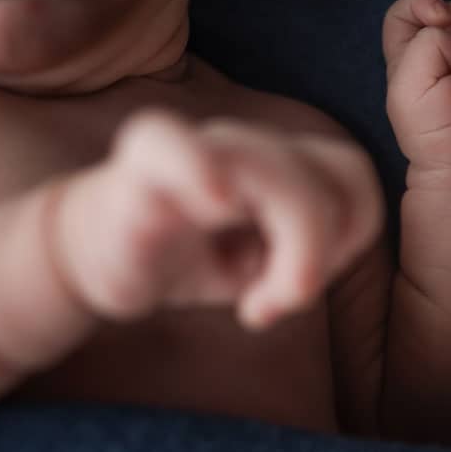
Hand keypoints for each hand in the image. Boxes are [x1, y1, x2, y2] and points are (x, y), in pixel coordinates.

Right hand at [51, 110, 382, 329]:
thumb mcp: (268, 268)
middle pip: (334, 170)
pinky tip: (214, 207)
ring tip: (258, 306)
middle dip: (324, 250)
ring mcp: (196, 148)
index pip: (352, 174)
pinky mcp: (139, 168)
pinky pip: (170, 145)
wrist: (97, 258)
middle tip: (284, 301)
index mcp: (284, 162)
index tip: (309, 282)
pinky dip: (200, 169)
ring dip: (292, 249)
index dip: (353, 230)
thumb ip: (309, 255)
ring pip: (276, 170)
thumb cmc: (194, 257)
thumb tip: (309, 273)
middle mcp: (247, 146)